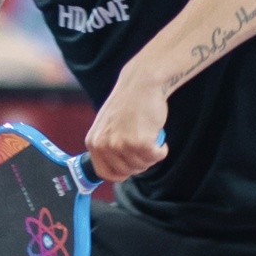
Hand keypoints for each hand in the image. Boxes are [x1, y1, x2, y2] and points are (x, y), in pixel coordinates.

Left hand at [84, 67, 169, 182]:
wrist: (142, 82)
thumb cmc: (128, 103)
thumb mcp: (107, 125)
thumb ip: (108, 145)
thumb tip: (117, 169)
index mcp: (93, 142)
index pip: (104, 172)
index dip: (120, 173)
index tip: (130, 168)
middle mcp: (104, 145)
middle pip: (126, 171)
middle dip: (139, 163)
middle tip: (146, 147)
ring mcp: (121, 144)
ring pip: (142, 165)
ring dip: (151, 155)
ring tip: (151, 137)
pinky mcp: (140, 142)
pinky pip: (155, 157)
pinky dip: (162, 150)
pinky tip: (160, 139)